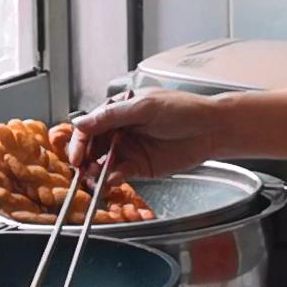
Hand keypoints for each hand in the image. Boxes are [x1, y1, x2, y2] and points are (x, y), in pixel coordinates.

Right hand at [67, 89, 228, 181]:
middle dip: (84, 158)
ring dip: (96, 171)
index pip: (91, 125)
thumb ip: (112, 116)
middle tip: (80, 168)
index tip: (75, 154)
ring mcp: (130, 149)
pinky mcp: (140, 167)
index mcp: (120, 110)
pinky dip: (113, 178)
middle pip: (92, 146)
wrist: (211, 129)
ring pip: (103, 163)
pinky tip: (113, 179)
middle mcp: (121, 130)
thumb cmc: (184, 109)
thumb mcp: (145, 107)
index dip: (80, 140)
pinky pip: (119, 174)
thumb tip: (82, 122)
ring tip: (95, 176)